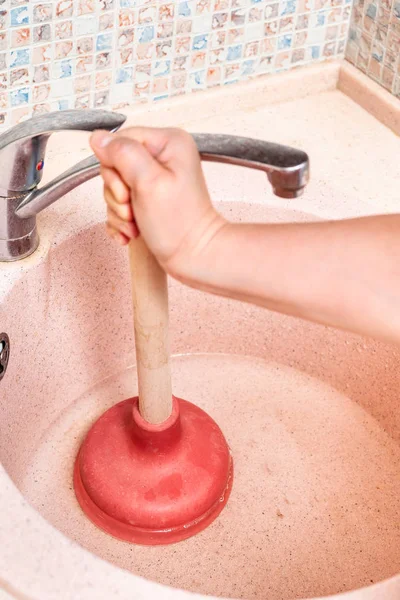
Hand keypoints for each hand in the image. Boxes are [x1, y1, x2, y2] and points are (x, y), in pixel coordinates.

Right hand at [90, 127, 225, 281]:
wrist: (195, 258)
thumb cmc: (179, 224)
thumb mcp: (148, 182)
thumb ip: (122, 154)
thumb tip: (98, 137)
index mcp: (168, 143)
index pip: (120, 140)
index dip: (114, 167)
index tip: (127, 193)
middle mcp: (163, 158)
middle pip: (115, 165)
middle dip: (117, 194)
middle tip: (132, 211)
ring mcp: (155, 181)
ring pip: (115, 188)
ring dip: (119, 212)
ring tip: (135, 226)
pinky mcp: (148, 201)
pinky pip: (120, 206)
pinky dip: (121, 222)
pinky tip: (131, 233)